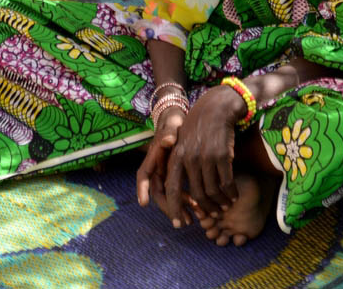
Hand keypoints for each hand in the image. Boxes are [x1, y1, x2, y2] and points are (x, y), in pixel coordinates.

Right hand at [136, 104, 193, 226]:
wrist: (181, 120)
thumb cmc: (175, 121)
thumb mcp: (172, 124)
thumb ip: (169, 132)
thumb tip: (167, 140)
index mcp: (154, 157)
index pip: (143, 175)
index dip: (142, 189)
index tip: (143, 203)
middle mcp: (158, 168)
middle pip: (159, 193)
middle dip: (170, 207)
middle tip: (182, 221)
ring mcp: (168, 173)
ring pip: (171, 196)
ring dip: (182, 208)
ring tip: (196, 218)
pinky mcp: (178, 175)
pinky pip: (181, 192)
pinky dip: (190, 202)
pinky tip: (201, 209)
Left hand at [165, 84, 244, 220]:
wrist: (215, 108)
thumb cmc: (197, 127)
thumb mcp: (181, 142)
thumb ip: (178, 164)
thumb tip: (176, 190)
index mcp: (176, 156)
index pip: (172, 188)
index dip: (175, 208)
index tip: (180, 224)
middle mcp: (189, 158)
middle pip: (196, 194)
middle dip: (205, 209)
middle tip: (212, 216)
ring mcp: (206, 157)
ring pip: (213, 191)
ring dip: (220, 203)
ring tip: (225, 207)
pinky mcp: (223, 156)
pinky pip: (227, 183)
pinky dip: (231, 194)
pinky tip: (233, 197)